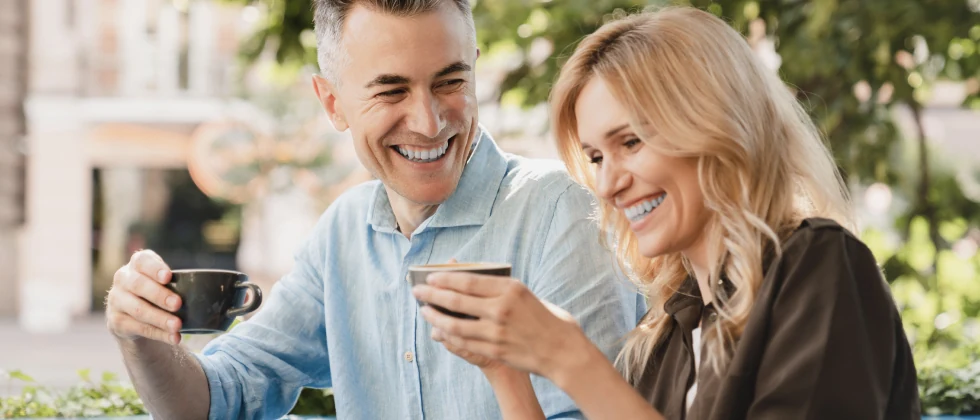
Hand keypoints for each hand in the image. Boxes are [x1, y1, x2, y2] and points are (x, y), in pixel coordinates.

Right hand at [105, 250, 182, 344]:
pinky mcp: (116, 321)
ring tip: (177, 326)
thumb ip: (181, 281)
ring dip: (160, 318)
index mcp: (137, 264)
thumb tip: (219, 291)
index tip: (168, 276)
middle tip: (178, 304)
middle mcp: (123, 279)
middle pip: (139, 285)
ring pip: (138, 309)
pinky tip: (173, 337)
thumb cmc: (157, 291)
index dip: (155, 268)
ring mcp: (116, 300)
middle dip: (160, 295)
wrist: (133, 315)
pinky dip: (158, 333)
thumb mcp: (164, 281)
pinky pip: (138, 328)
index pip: (142, 261)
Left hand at [412, 273, 588, 379]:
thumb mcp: (526, 294)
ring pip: (455, 324)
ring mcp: (497, 332)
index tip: (430, 277)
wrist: (563, 352)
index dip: (445, 279)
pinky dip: (449, 336)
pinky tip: (440, 331)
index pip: (469, 281)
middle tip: (417, 292)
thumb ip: (500, 290)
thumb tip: (470, 284)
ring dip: (435, 317)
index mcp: (511, 289)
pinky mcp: (495, 350)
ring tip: (425, 311)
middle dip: (432, 295)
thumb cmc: (546, 319)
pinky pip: (464, 342)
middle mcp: (502, 309)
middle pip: (457, 300)